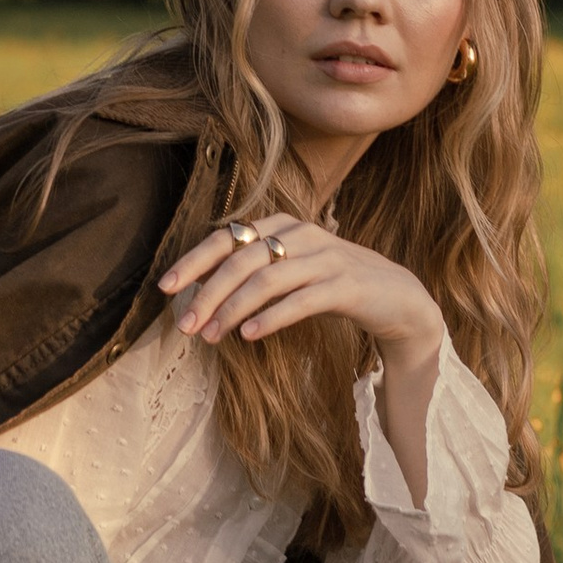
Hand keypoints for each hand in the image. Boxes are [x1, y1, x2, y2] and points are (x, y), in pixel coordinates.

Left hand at [164, 211, 440, 364]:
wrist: (397, 298)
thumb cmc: (332, 286)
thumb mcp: (290, 271)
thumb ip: (253, 272)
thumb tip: (200, 291)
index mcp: (282, 225)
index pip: (227, 238)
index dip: (193, 261)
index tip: (164, 289)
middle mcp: (301, 234)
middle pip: (241, 261)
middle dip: (207, 294)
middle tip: (186, 327)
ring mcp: (326, 258)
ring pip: (266, 280)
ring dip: (233, 310)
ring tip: (212, 337)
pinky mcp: (346, 285)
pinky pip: (301, 300)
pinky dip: (271, 317)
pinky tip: (249, 335)